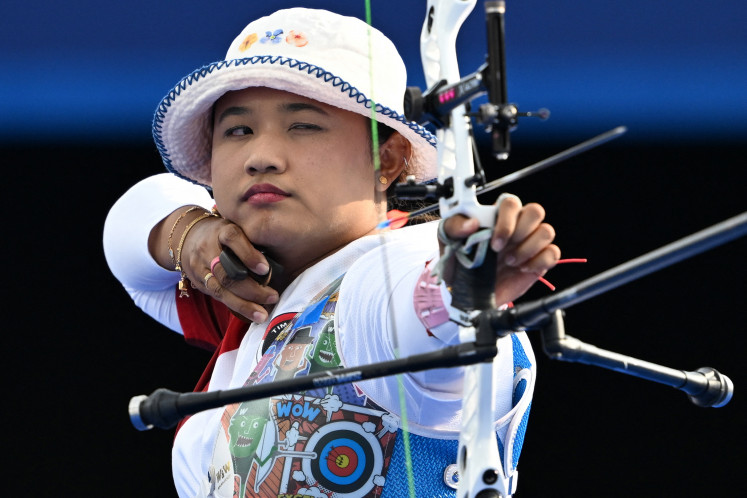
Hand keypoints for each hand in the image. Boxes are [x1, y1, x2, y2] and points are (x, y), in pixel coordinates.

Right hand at [180, 216, 278, 321]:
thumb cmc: (224, 234)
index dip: (248, 255)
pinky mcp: (199, 282)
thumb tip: (279, 260)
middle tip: (273, 297)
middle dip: (252, 289)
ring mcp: (200, 267)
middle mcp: (208, 248)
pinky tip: (251, 315)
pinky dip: (236, 307)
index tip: (265, 269)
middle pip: (227, 272)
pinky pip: (217, 297)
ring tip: (262, 315)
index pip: (233, 238)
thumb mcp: (237, 227)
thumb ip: (253, 239)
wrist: (188, 238)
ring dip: (243, 305)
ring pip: (221, 289)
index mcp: (222, 230)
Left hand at [440, 194, 559, 305]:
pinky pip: (553, 253)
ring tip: (510, 262)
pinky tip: (522, 268)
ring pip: (547, 231)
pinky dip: (540, 261)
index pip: (511, 203)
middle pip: (535, 211)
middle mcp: (516, 227)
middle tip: (502, 250)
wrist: (466, 292)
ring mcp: (528, 243)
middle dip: (520, 231)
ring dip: (529, 248)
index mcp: (495, 217)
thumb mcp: (447, 242)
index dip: (506, 220)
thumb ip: (453, 226)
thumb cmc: (459, 262)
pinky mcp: (538, 262)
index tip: (493, 241)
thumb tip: (471, 223)